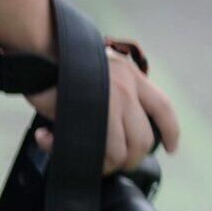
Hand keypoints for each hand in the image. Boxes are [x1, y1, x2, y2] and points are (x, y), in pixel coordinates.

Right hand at [32, 44, 178, 175]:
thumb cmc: (65, 60)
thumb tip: (117, 125)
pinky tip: (47, 140)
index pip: (162, 107)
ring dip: (102, 164)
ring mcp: (107, 103)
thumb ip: (116, 93)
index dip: (171, 131)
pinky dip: (62, 150)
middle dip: (131, 159)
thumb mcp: (103, 70)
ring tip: (82, 158)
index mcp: (132, 77)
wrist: (39, 47)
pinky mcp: (84, 115)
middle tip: (111, 163)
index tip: (172, 149)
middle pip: (143, 139)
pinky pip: (88, 150)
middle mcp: (126, 89)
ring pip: (119, 152)